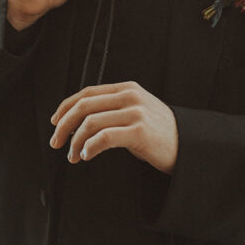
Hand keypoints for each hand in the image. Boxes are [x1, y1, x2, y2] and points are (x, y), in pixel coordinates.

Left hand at [50, 81, 178, 174]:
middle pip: (84, 106)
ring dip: (76, 142)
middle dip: (64, 125)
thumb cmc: (159, 134)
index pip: (87, 92)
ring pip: (90, 123)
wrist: (190, 146)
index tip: (55, 122)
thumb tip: (80, 121)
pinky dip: (89, 147)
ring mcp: (135, 112)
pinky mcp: (139, 131)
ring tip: (74, 156)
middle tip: (56, 143)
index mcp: (127, 89)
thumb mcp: (137, 111)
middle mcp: (130, 96)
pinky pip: (103, 138)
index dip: (66, 107)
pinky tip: (87, 156)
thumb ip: (114, 109)